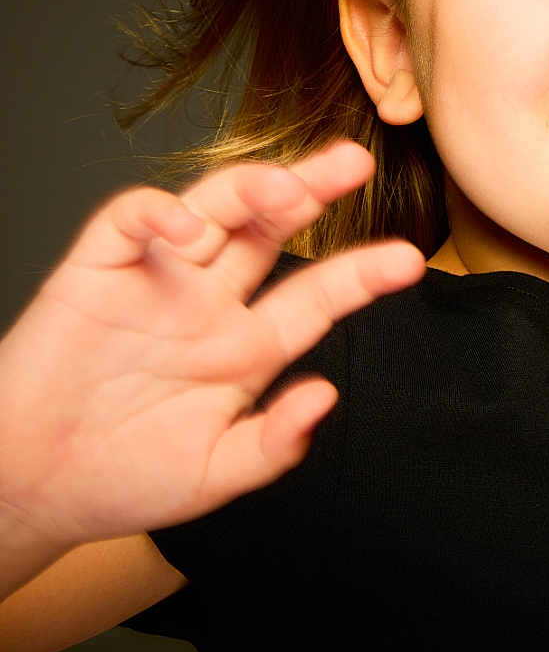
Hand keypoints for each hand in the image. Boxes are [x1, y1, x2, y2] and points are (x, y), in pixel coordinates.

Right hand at [0, 140, 424, 551]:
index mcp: (245, 345)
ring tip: (288, 184)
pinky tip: (183, 228)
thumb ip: (271, 443)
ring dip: (250, 188)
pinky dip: (157, 215)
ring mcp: (158, 279)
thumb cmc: (121, 477)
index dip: (361, 275)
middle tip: (355, 163)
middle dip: (313, 191)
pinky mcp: (99, 270)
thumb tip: (326, 395)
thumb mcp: (211, 474)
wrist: (25, 488)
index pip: (315, 296)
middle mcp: (209, 300)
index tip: (408, 260)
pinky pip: (131, 222)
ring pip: (213, 210)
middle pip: (270, 229)